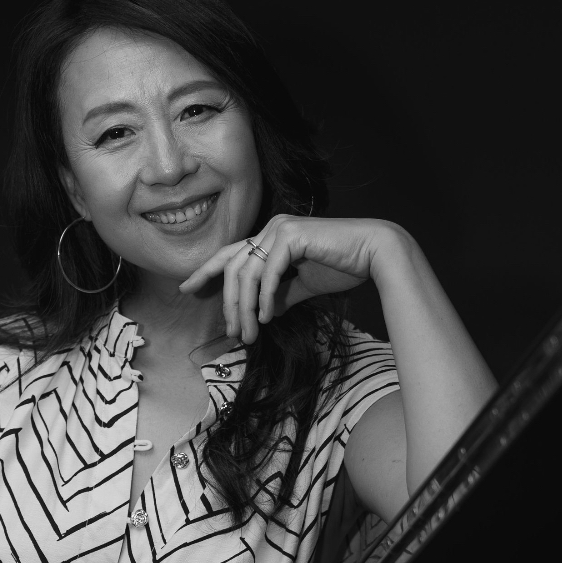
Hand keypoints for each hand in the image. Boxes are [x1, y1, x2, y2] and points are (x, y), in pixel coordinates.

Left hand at [179, 215, 397, 344]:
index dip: (205, 271)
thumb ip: (279, 296)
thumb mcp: (301, 288)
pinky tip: (266, 317)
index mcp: (270, 236)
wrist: (374, 254)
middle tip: (232, 333)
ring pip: (246, 272)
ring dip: (244, 308)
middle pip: (232, 267)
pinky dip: (264, 297)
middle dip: (228, 303)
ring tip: (249, 334)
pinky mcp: (292, 235)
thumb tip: (260, 315)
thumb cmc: (342, 267)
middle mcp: (271, 228)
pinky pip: (268, 272)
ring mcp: (280, 228)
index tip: (188, 289)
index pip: (230, 254)